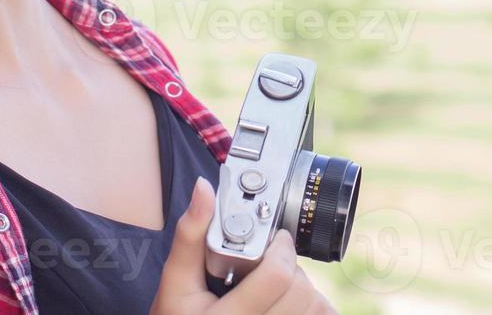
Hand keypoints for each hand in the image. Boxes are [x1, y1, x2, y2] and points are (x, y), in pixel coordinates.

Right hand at [151, 176, 337, 314]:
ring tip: (274, 287)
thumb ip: (190, 234)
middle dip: (288, 267)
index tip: (275, 239)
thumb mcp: (176, 282)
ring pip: (316, 304)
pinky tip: (287, 302)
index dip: (281, 248)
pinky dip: (313, 305)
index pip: (277, 277)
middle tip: (269, 265)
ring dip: (301, 287)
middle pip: (300, 289)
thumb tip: (204, 188)